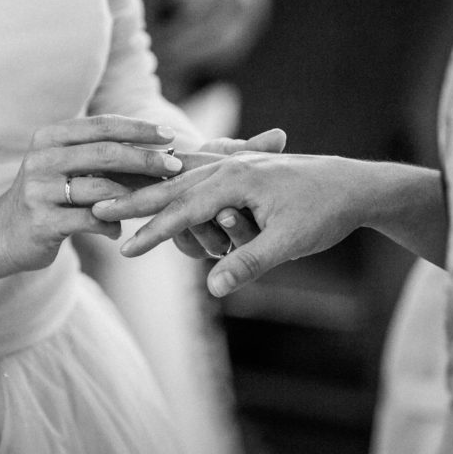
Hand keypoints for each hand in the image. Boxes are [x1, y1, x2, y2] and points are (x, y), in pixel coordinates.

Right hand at [0, 115, 183, 271]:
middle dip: (146, 159)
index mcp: (49, 137)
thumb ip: (99, 157)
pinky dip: (111, 225)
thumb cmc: (46, 198)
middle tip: (175, 166)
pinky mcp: (43, 221)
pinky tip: (118, 231)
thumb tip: (157, 151)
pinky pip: (91, 220)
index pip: (102, 126)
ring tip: (153, 202)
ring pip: (101, 189)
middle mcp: (42, 158)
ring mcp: (40, 190)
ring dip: (133, 197)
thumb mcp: (64, 167)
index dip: (138, 129)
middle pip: (105, 153)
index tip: (169, 135)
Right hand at [92, 152, 370, 296]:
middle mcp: (228, 167)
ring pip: (179, 177)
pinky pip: (195, 172)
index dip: (153, 232)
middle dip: (133, 201)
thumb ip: (248, 262)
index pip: (182, 210)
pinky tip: (156, 182)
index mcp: (234, 180)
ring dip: (147, 189)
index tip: (125, 250)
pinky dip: (171, 179)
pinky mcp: (239, 168)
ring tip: (114, 197)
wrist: (356, 184)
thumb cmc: (325, 211)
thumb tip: (212, 288)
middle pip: (169, 186)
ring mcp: (233, 164)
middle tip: (96, 210)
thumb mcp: (289, 242)